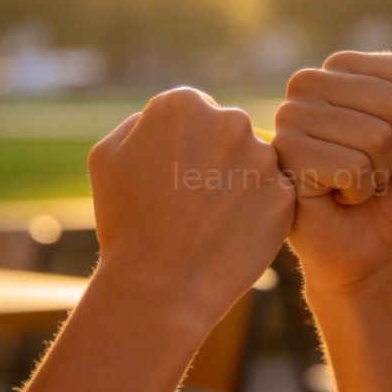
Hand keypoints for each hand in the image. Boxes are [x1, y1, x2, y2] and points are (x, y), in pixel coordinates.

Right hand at [88, 88, 294, 326]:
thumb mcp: (107, 158)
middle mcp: (229, 121)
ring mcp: (262, 158)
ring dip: (239, 184)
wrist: (159, 285)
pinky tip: (231, 235)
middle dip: (215, 158)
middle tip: (191, 202)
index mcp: (184, 105)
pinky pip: (273, 197)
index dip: (180, 145)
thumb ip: (137, 123)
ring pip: (254, 163)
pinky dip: (257, 213)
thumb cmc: (126, 223)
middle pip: (228, 132)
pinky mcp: (285, 194)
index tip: (170, 175)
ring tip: (209, 222)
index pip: (193, 111)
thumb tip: (160, 118)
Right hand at [273, 51, 391, 289]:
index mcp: (349, 66)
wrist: (375, 246)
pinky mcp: (283, 153)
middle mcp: (313, 82)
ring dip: (378, 173)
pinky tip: (338, 195)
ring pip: (375, 136)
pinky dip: (359, 190)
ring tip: (356, 181)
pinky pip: (351, 166)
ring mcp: (292, 116)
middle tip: (377, 168)